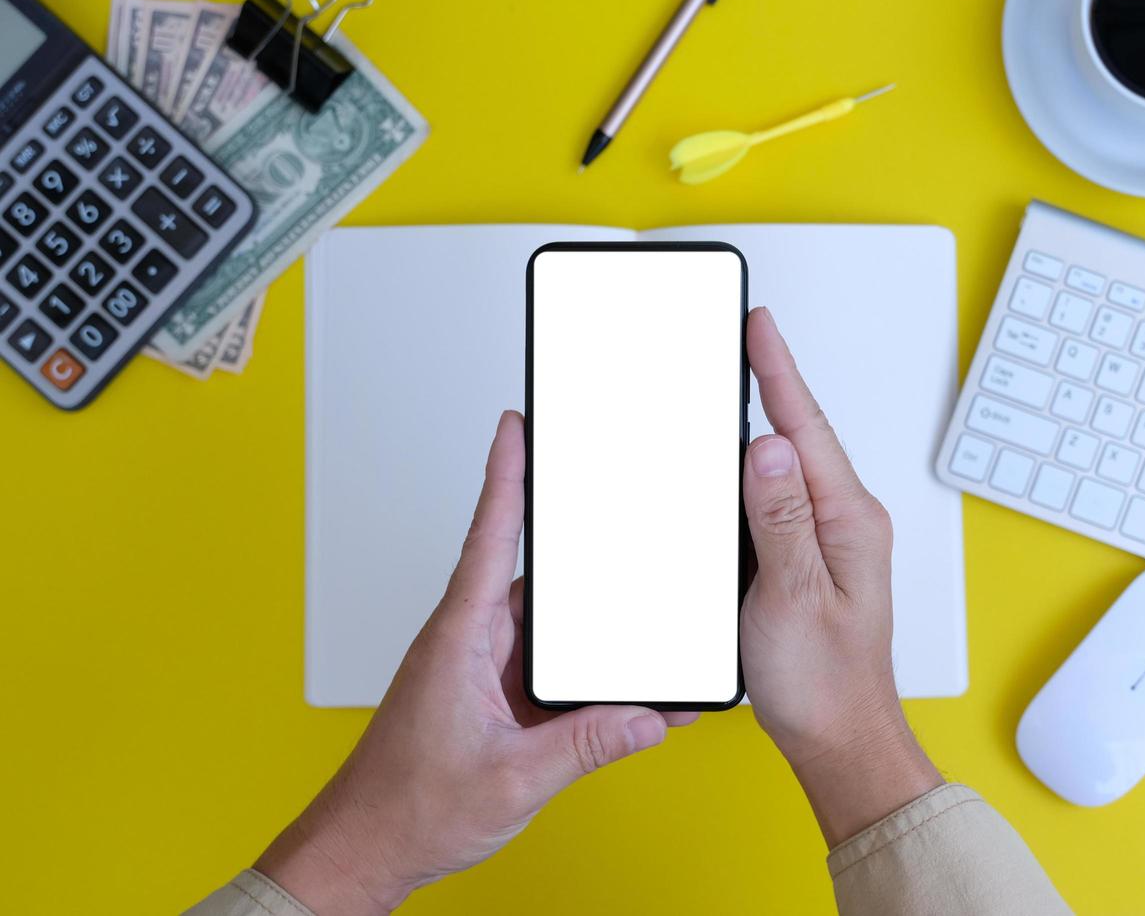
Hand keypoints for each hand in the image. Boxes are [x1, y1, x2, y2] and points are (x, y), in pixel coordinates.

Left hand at [256, 411, 695, 914]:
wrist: (368, 850)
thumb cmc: (406, 808)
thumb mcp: (512, 781)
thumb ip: (586, 745)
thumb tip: (645, 718)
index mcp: (461, 637)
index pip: (488, 537)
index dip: (505, 475)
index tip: (516, 425)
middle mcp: (472, 641)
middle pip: (540, 580)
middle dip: (587, 559)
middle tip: (629, 524)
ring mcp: (484, 668)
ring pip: (553, 629)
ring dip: (593, 634)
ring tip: (644, 637)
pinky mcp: (495, 694)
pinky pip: (551, 669)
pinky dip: (586, 676)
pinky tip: (621, 696)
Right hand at [740, 308, 941, 846]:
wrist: (841, 739)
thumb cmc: (824, 683)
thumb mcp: (792, 597)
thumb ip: (781, 519)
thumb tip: (770, 447)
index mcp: (848, 521)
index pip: (806, 428)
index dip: (777, 372)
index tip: (758, 325)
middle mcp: (846, 521)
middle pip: (801, 435)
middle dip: (771, 381)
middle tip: (743, 335)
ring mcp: (832, 539)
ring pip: (791, 465)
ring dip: (766, 422)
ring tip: (738, 378)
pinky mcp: (813, 559)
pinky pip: (783, 498)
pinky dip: (756, 472)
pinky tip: (740, 464)